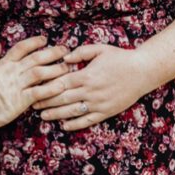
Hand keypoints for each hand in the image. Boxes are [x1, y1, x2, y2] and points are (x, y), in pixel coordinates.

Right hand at [0, 35, 69, 128]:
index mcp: (5, 63)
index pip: (23, 47)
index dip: (35, 42)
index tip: (44, 39)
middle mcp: (14, 71)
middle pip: (37, 57)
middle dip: (52, 52)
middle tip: (65, 50)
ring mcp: (18, 85)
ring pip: (41, 72)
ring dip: (55, 69)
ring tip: (67, 68)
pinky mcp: (20, 100)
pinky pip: (39, 93)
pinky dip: (51, 89)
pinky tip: (61, 87)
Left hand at [37, 42, 151, 129]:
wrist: (142, 71)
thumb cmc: (120, 58)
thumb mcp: (100, 49)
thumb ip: (80, 52)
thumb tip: (64, 58)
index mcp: (87, 75)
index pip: (61, 83)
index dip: (46, 87)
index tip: (35, 89)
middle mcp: (91, 91)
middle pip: (63, 99)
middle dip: (46, 102)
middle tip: (32, 104)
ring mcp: (98, 103)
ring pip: (73, 111)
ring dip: (56, 115)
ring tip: (43, 116)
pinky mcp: (106, 112)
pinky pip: (88, 120)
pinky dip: (75, 124)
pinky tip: (64, 125)